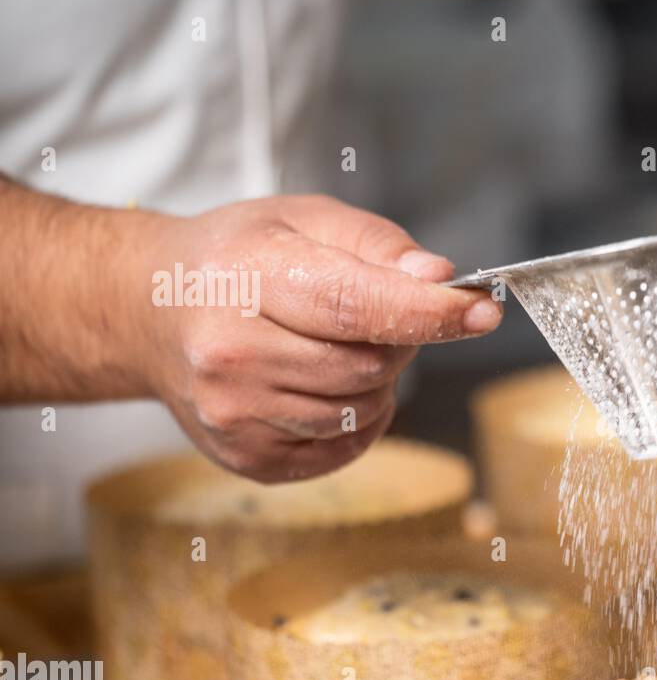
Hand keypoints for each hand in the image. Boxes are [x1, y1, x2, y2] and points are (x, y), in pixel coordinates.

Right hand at [131, 195, 499, 481]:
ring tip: (334, 346)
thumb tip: (439, 280)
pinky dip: (358, 417)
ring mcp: (234, 414)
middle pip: (368, 365)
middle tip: (374, 315)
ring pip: (362, 410)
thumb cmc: (238, 259)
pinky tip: (325, 384)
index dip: (428, 313)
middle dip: (398, 341)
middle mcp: (230, 352)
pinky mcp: (248, 458)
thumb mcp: (304, 221)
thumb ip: (378, 246)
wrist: (150, 312)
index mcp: (245, 277)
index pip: (354, 305)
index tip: (482, 310)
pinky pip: (344, 447)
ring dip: (377, 380)